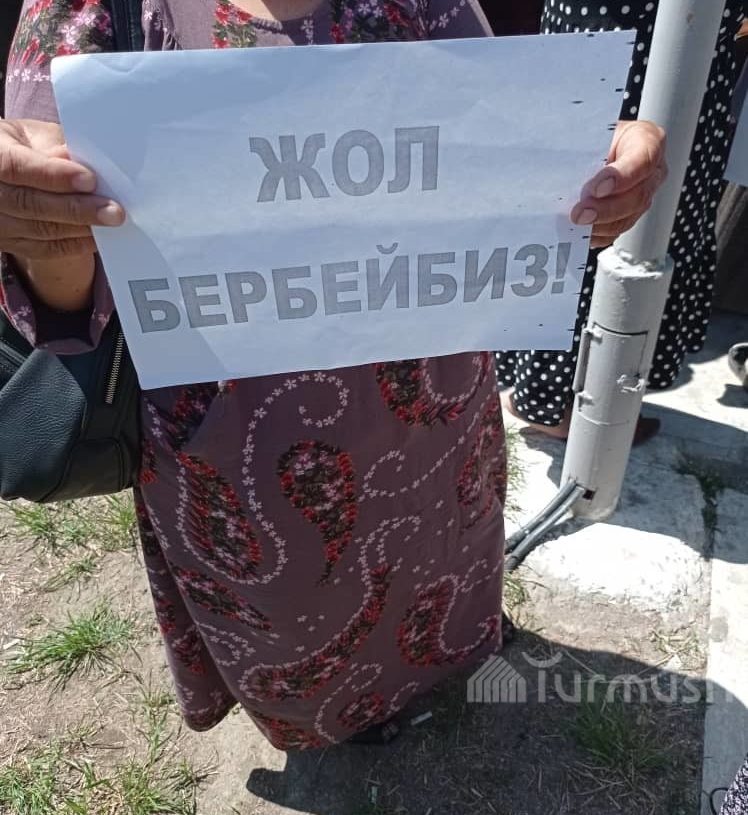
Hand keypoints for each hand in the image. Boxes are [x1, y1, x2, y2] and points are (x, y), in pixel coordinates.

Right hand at [0, 118, 124, 260]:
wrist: (7, 173)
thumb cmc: (25, 148)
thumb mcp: (34, 136)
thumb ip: (54, 146)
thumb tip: (77, 160)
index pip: (16, 167)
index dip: (52, 175)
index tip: (89, 180)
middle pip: (30, 204)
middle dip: (76, 208)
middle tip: (113, 211)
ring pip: (39, 230)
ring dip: (80, 227)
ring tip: (110, 221)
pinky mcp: (10, 242)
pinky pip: (43, 249)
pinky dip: (74, 243)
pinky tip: (96, 236)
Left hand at [572, 120, 666, 248]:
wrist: (590, 150)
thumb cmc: (594, 138)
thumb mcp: (591, 133)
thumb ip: (585, 148)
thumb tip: (563, 168)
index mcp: (646, 141)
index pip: (642, 161)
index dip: (620, 178)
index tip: (595, 189)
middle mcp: (651, 171)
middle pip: (638, 196)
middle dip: (605, 209)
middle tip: (579, 213)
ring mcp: (643, 195)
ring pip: (628, 217)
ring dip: (600, 225)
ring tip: (577, 224)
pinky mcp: (629, 214)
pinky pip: (617, 231)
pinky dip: (598, 234)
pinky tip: (582, 233)